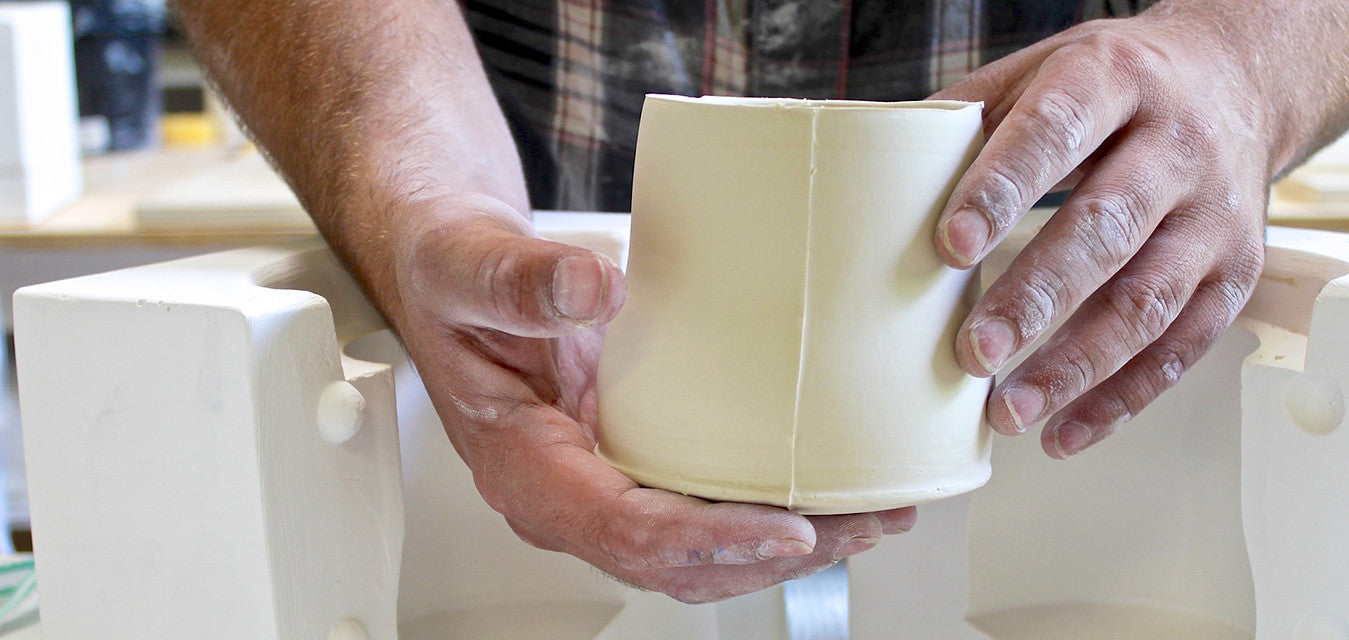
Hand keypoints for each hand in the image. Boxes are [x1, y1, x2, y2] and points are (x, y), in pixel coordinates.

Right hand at [389, 194, 915, 602]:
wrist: (452, 263)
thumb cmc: (451, 273)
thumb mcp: (467, 263)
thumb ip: (520, 279)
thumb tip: (589, 289)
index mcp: (522, 463)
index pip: (622, 531)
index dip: (711, 540)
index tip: (790, 527)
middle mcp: (564, 492)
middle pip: (678, 561)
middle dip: (776, 554)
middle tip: (863, 522)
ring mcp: (601, 483)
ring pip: (699, 551)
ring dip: (788, 543)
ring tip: (869, 514)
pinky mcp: (632, 460)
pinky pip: (702, 508)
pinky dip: (768, 509)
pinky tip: (826, 489)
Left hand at [931, 12, 1269, 458]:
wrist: (1235, 81)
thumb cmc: (1114, 85)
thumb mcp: (1041, 70)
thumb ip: (967, 121)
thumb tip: (867, 181)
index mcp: (1114, 78)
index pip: (1057, 130)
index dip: (1004, 187)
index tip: (951, 246)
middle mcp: (1176, 145)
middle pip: (1106, 229)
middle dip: (1035, 299)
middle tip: (972, 352)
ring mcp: (1213, 214)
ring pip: (1147, 300)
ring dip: (1074, 366)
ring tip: (1009, 409)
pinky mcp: (1235, 272)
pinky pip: (1180, 346)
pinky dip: (1121, 398)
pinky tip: (1065, 430)